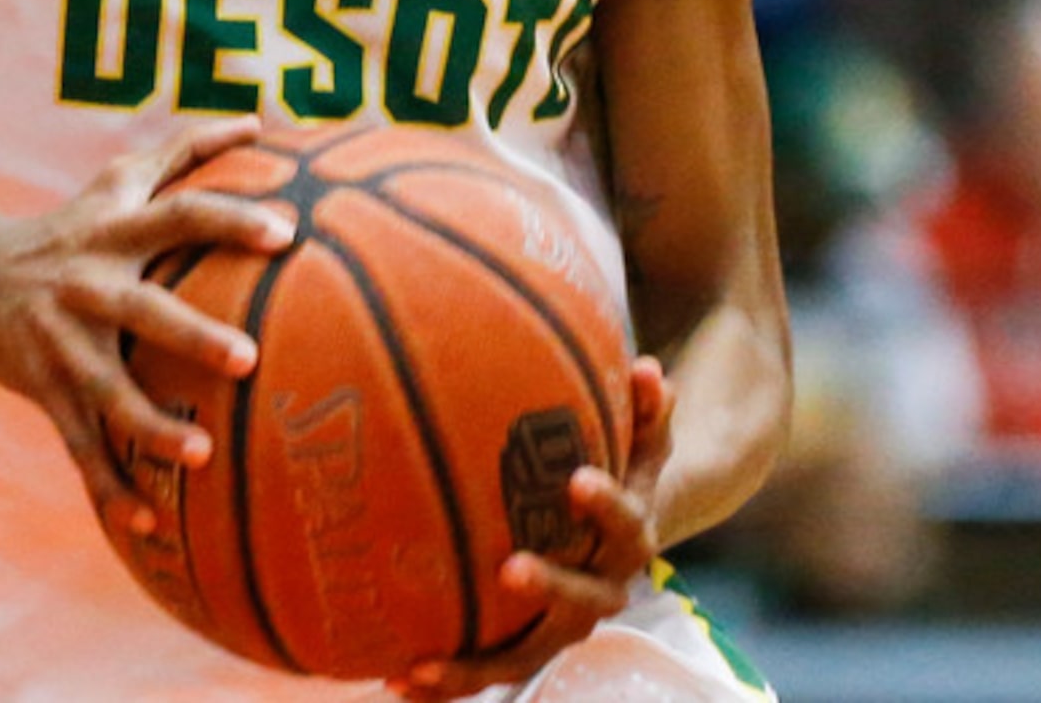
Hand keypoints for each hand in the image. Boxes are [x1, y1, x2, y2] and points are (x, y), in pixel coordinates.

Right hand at [0, 115, 291, 543]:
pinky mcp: (44, 391)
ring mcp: (63, 344)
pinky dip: (110, 488)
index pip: (180, 215)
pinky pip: (79, 446)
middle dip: (192, 335)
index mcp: (115, 235)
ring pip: (107, 392)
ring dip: (150, 427)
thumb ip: (186, 150)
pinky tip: (148, 527)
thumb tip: (260, 120)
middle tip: (249, 359)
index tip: (286, 232)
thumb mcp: (115, 180)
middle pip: (143, 309)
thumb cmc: (68, 226)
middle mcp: (89, 286)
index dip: (230, 220)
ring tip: (199, 455)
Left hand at [395, 358, 673, 701]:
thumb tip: (649, 368)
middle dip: (549, 585)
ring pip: (523, 656)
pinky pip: (487, 667)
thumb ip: (644, 410)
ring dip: (474, 666)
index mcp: (629, 542)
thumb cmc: (617, 472)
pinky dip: (447, 679)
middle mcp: (600, 592)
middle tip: (510, 569)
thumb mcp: (637, 442)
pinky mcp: (524, 646)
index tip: (578, 479)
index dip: (606, 505)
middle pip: (581, 601)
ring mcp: (560, 626)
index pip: (627, 524)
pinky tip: (392, 678)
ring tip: (420, 667)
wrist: (620, 536)